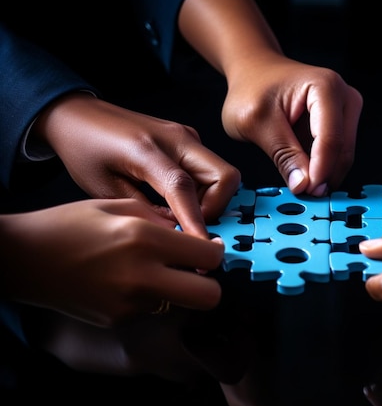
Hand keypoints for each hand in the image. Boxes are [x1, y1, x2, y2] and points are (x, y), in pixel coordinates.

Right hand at [1, 198, 223, 326]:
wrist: (21, 259)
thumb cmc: (68, 224)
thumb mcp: (117, 204)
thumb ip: (160, 218)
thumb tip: (191, 231)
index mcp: (145, 239)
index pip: (210, 256)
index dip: (217, 251)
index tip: (211, 247)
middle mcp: (143, 276)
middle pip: (209, 297)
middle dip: (210, 284)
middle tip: (197, 270)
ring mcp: (130, 304)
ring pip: (179, 304)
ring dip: (177, 289)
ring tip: (151, 270)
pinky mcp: (117, 320)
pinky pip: (151, 309)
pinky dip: (149, 297)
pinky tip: (125, 281)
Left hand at [32, 93, 240, 237]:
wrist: (78, 114)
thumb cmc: (84, 148)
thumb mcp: (105, 189)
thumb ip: (144, 212)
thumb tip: (176, 234)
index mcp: (147, 149)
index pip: (184, 188)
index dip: (196, 222)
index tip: (201, 249)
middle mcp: (177, 138)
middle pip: (226, 177)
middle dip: (217, 208)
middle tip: (190, 226)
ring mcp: (187, 137)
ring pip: (223, 176)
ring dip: (210, 202)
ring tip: (178, 214)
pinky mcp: (189, 140)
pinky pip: (211, 171)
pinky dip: (204, 192)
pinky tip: (176, 201)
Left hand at [221, 54, 361, 195]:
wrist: (255, 72)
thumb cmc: (252, 89)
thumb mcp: (256, 122)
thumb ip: (282, 153)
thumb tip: (303, 185)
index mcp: (325, 87)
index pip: (330, 138)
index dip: (320, 169)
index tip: (307, 191)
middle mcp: (344, 97)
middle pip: (342, 148)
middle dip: (324, 176)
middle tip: (302, 195)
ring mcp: (346, 111)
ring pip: (343, 156)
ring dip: (324, 175)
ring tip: (300, 187)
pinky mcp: (341, 124)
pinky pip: (337, 155)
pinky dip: (322, 170)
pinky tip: (304, 177)